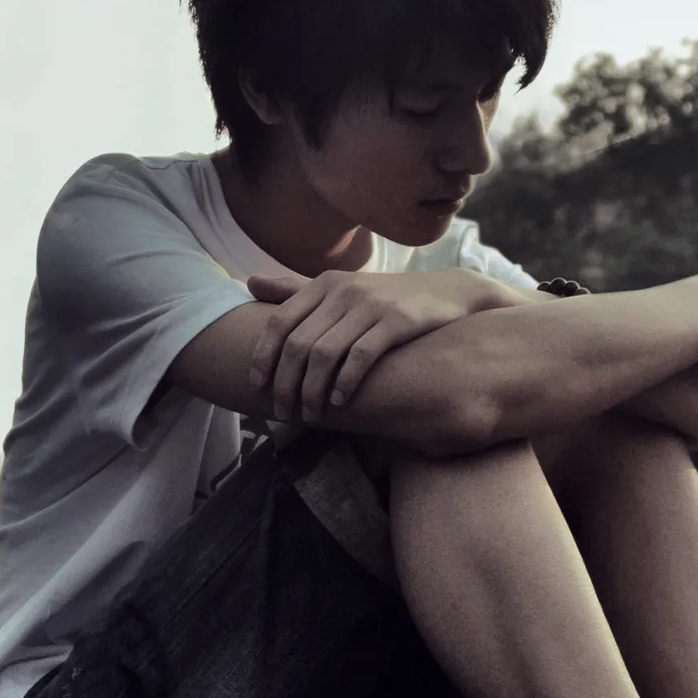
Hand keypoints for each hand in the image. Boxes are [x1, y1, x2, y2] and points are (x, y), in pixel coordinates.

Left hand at [246, 267, 514, 423]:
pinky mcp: (397, 321)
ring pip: (325, 354)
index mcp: (324, 284)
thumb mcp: (339, 287)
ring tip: (310, 414)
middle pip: (298, 344)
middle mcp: (343, 291)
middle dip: (285, 383)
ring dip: (312, 390)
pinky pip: (361, 356)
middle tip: (282, 411)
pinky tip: (340, 402)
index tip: (256, 385)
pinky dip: (346, 382)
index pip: (279, 322)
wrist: (448, 291)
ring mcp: (370, 305)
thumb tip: (249, 283)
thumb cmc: (385, 297)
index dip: (263, 355)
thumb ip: (295, 289)